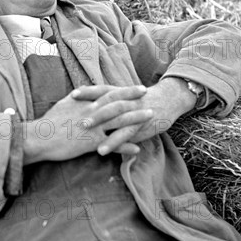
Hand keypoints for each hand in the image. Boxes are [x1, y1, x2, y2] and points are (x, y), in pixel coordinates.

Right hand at [23, 85, 151, 163]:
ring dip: (136, 118)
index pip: (109, 93)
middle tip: (149, 96)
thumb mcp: (64, 104)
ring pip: (118, 120)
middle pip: (117, 103)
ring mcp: (92, 127)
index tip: (138, 87)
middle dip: (135, 99)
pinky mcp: (90, 142)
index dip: (125, 90)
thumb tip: (85, 91)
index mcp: (85, 103)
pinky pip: (112, 144)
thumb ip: (78, 98)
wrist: (39, 137)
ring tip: (150, 116)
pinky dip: (125, 147)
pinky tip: (137, 149)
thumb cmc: (49, 121)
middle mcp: (91, 112)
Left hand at [72, 78, 196, 155]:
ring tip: (83, 133)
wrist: (168, 100)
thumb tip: (89, 104)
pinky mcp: (140, 126)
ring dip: (100, 127)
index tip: (72, 95)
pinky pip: (125, 135)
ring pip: (115, 119)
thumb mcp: (125, 96)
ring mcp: (134, 113)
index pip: (102, 90)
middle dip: (91, 111)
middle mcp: (126, 101)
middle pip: (106, 104)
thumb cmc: (141, 100)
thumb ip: (109, 99)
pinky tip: (101, 151)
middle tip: (75, 118)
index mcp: (120, 93)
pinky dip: (113, 143)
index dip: (88, 92)